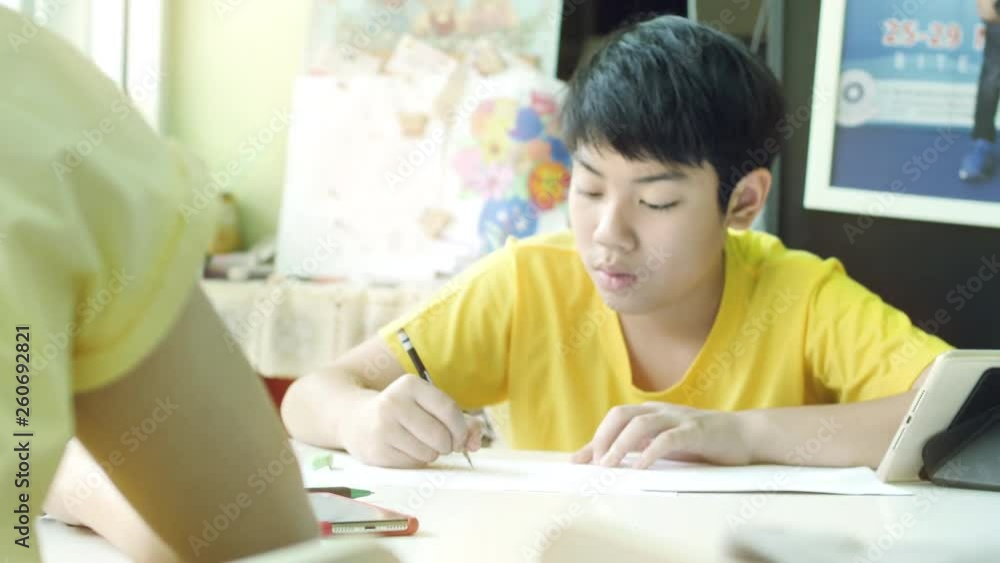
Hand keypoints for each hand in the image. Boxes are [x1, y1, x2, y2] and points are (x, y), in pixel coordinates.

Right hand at [343, 374, 482, 467]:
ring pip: (429, 453)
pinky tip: (403, 450)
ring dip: (431, 454)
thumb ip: (459, 420)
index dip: (461, 428)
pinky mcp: (377, 451)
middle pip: (441, 435)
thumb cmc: (401, 411)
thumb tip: (476, 442)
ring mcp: (383, 428)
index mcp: (409, 385)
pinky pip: (413, 464)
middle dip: (448, 444)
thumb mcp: (426, 405)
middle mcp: (394, 404)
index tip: (459, 436)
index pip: (449, 409)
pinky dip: (415, 461)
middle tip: (441, 443)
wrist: (354, 418)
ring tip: (418, 443)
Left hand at [571, 402, 753, 468]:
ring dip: (620, 445)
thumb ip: (640, 447)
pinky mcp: (695, 431)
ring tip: (609, 466)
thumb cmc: (704, 441)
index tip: (578, 461)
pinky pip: (667, 439)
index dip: (595, 439)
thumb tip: (609, 460)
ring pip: (641, 424)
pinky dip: (650, 453)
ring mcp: (678, 419)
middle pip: (621, 414)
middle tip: (594, 464)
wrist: (745, 435)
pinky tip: (640, 467)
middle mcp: (661, 411)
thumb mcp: (667, 442)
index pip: (615, 419)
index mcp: (652, 412)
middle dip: (603, 438)